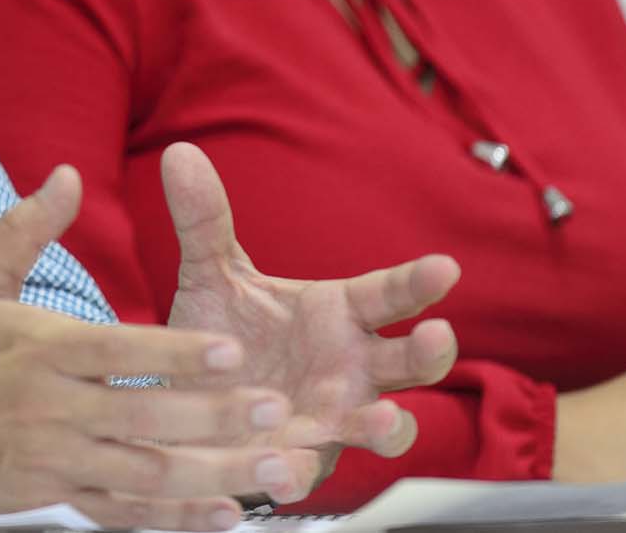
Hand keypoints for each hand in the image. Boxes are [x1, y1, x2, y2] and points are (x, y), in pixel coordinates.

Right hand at [0, 164, 322, 531]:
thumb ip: (27, 227)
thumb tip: (67, 175)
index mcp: (40, 351)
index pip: (118, 352)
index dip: (176, 354)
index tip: (231, 348)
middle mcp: (52, 410)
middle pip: (146, 416)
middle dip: (216, 416)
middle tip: (275, 407)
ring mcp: (57, 460)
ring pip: (148, 472)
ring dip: (214, 472)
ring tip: (270, 466)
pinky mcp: (56, 498)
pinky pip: (126, 513)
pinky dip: (178, 518)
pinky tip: (224, 513)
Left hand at [158, 142, 459, 489]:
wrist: (188, 399)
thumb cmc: (225, 335)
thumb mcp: (210, 275)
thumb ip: (204, 222)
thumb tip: (180, 154)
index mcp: (338, 314)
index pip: (387, 294)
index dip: (417, 282)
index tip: (445, 267)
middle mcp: (350, 368)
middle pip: (407, 362)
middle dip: (427, 352)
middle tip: (437, 338)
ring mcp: (331, 419)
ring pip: (381, 427)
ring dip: (387, 426)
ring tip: (386, 420)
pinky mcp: (297, 461)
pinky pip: (306, 471)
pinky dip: (297, 470)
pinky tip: (281, 469)